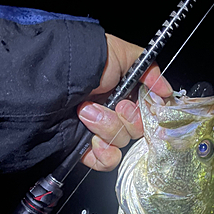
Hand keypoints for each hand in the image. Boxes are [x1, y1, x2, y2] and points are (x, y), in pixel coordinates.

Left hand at [77, 34, 171, 170]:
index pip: (149, 110)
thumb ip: (148, 68)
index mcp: (123, 92)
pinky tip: (92, 140)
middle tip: (113, 105)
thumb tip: (166, 91)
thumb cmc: (82, 63)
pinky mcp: (87, 151)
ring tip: (85, 112)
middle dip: (126, 117)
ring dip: (107, 128)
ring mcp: (100, 133)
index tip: (143, 103)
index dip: (149, 110)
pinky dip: (103, 154)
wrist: (48, 86)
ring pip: (123, 143)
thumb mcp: (119, 52)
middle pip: (138, 129)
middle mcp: (113, 113)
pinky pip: (108, 161)